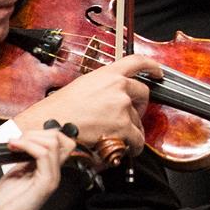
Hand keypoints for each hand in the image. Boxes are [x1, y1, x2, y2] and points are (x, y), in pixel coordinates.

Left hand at [0, 124, 74, 209]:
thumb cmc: (7, 202)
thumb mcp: (17, 172)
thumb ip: (26, 158)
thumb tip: (26, 142)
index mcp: (48, 170)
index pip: (61, 141)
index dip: (43, 133)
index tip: (22, 138)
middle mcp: (54, 173)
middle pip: (60, 139)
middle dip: (36, 133)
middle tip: (17, 140)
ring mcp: (52, 178)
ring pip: (53, 144)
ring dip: (30, 138)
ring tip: (14, 144)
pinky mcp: (45, 183)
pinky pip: (43, 155)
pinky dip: (28, 146)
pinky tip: (15, 147)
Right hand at [18, 57, 146, 151]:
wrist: (51, 125)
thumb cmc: (59, 109)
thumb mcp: (82, 87)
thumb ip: (102, 87)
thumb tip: (112, 97)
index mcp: (107, 75)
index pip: (136, 62)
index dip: (151, 66)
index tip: (158, 71)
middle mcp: (118, 88)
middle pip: (143, 93)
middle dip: (140, 105)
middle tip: (130, 115)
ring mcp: (123, 106)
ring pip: (138, 119)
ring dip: (131, 128)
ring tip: (114, 135)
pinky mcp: (124, 126)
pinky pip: (138, 138)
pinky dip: (134, 145)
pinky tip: (124, 147)